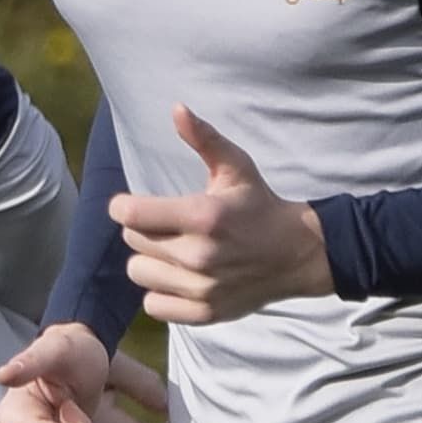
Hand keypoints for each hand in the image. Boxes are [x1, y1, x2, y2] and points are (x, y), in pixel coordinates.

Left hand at [114, 107, 329, 324]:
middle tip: (166, 225)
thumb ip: (204, 139)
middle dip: (142, 229)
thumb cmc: (259, 206)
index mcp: (203, 215)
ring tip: (172, 251)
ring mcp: (202, 288)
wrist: (298, 253)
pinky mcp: (205, 314)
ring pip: (139, 272)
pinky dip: (160, 292)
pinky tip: (178, 277)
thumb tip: (177, 108)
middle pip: (133, 241)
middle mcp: (200, 254)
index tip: (132, 205)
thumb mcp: (235, 168)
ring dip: (149, 260)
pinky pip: (153, 305)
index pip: (130, 214)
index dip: (124, 207)